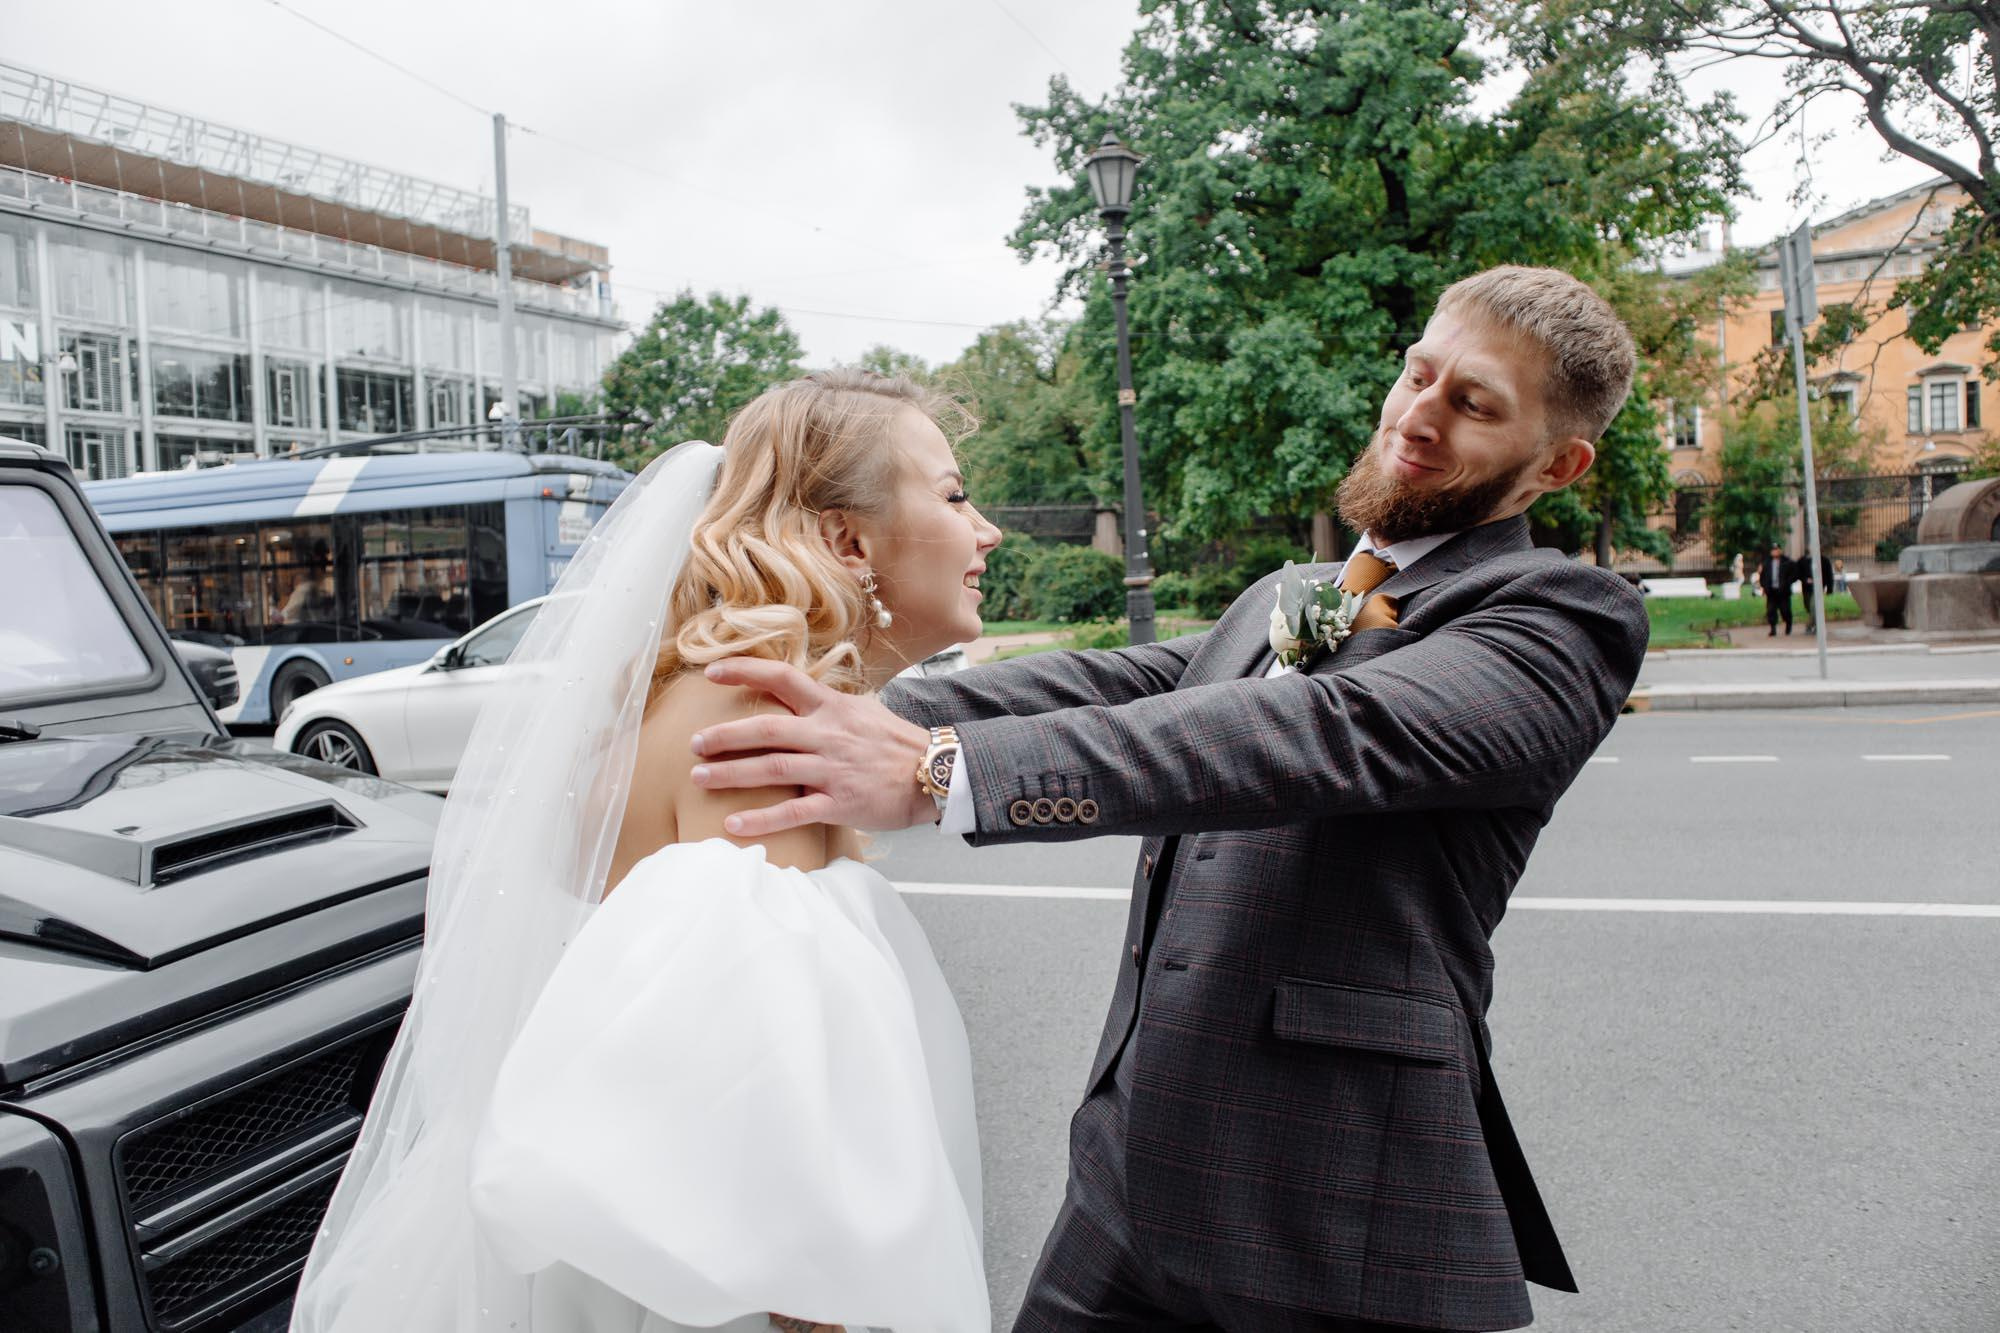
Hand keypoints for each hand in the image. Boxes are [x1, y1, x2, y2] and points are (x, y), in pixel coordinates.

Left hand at [690, 658, 937, 835]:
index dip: (745, 671)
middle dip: (724, 736)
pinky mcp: (841, 803)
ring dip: (731, 774)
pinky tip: (734, 824)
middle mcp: (829, 734)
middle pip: (767, 729)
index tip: (711, 672)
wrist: (934, 774)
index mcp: (832, 707)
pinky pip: (794, 812)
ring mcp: (834, 770)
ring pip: (773, 769)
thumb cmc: (895, 743)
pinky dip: (762, 820)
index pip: (783, 678)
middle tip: (693, 744)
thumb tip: (794, 694)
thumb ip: (826, 705)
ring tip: (699, 778)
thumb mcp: (863, 710)